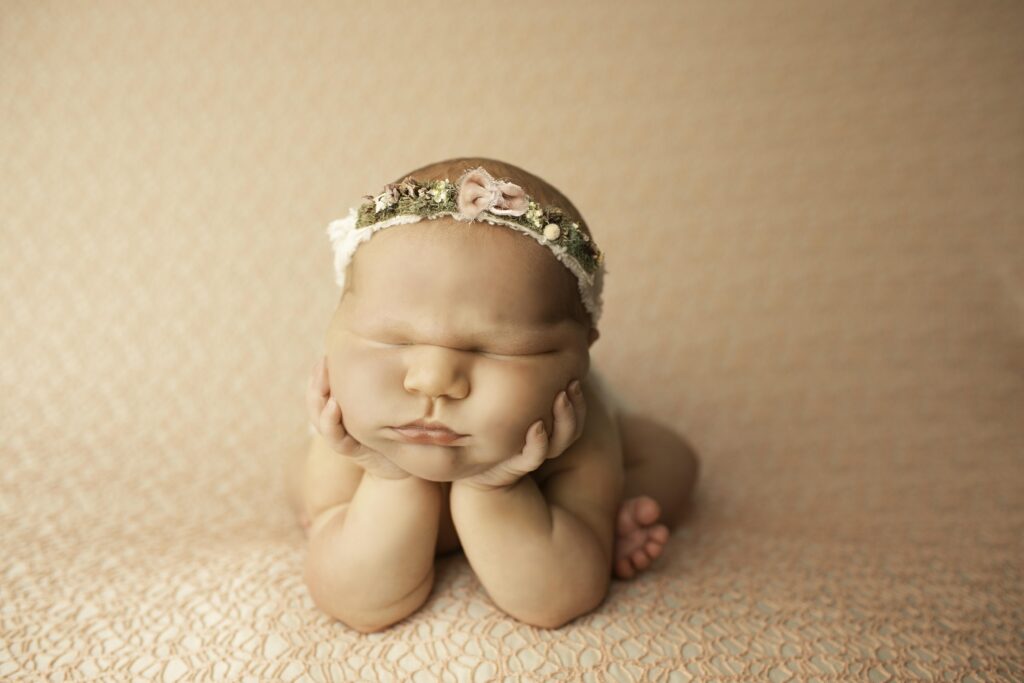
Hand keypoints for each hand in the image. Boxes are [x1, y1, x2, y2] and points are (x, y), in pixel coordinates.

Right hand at [307, 356, 410, 479]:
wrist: (415, 460)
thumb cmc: (406, 424)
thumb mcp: (398, 397)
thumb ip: (393, 377)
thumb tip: (398, 343)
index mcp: (347, 406)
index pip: (324, 386)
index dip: (321, 371)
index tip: (328, 352)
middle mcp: (341, 420)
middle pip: (317, 400)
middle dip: (316, 381)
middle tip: (323, 362)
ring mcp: (345, 436)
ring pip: (319, 418)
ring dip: (318, 398)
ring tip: (324, 379)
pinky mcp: (353, 451)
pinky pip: (336, 438)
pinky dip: (330, 422)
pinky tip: (334, 406)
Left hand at [458, 379, 586, 491]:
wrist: (466, 459)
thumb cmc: (483, 422)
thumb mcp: (499, 397)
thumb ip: (513, 379)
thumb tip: (516, 349)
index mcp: (546, 423)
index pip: (574, 413)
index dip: (579, 398)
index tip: (574, 374)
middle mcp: (545, 439)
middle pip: (573, 427)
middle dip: (577, 405)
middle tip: (572, 383)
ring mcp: (532, 451)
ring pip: (560, 441)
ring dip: (564, 419)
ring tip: (560, 397)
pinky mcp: (517, 465)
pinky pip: (534, 456)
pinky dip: (539, 442)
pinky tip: (537, 426)